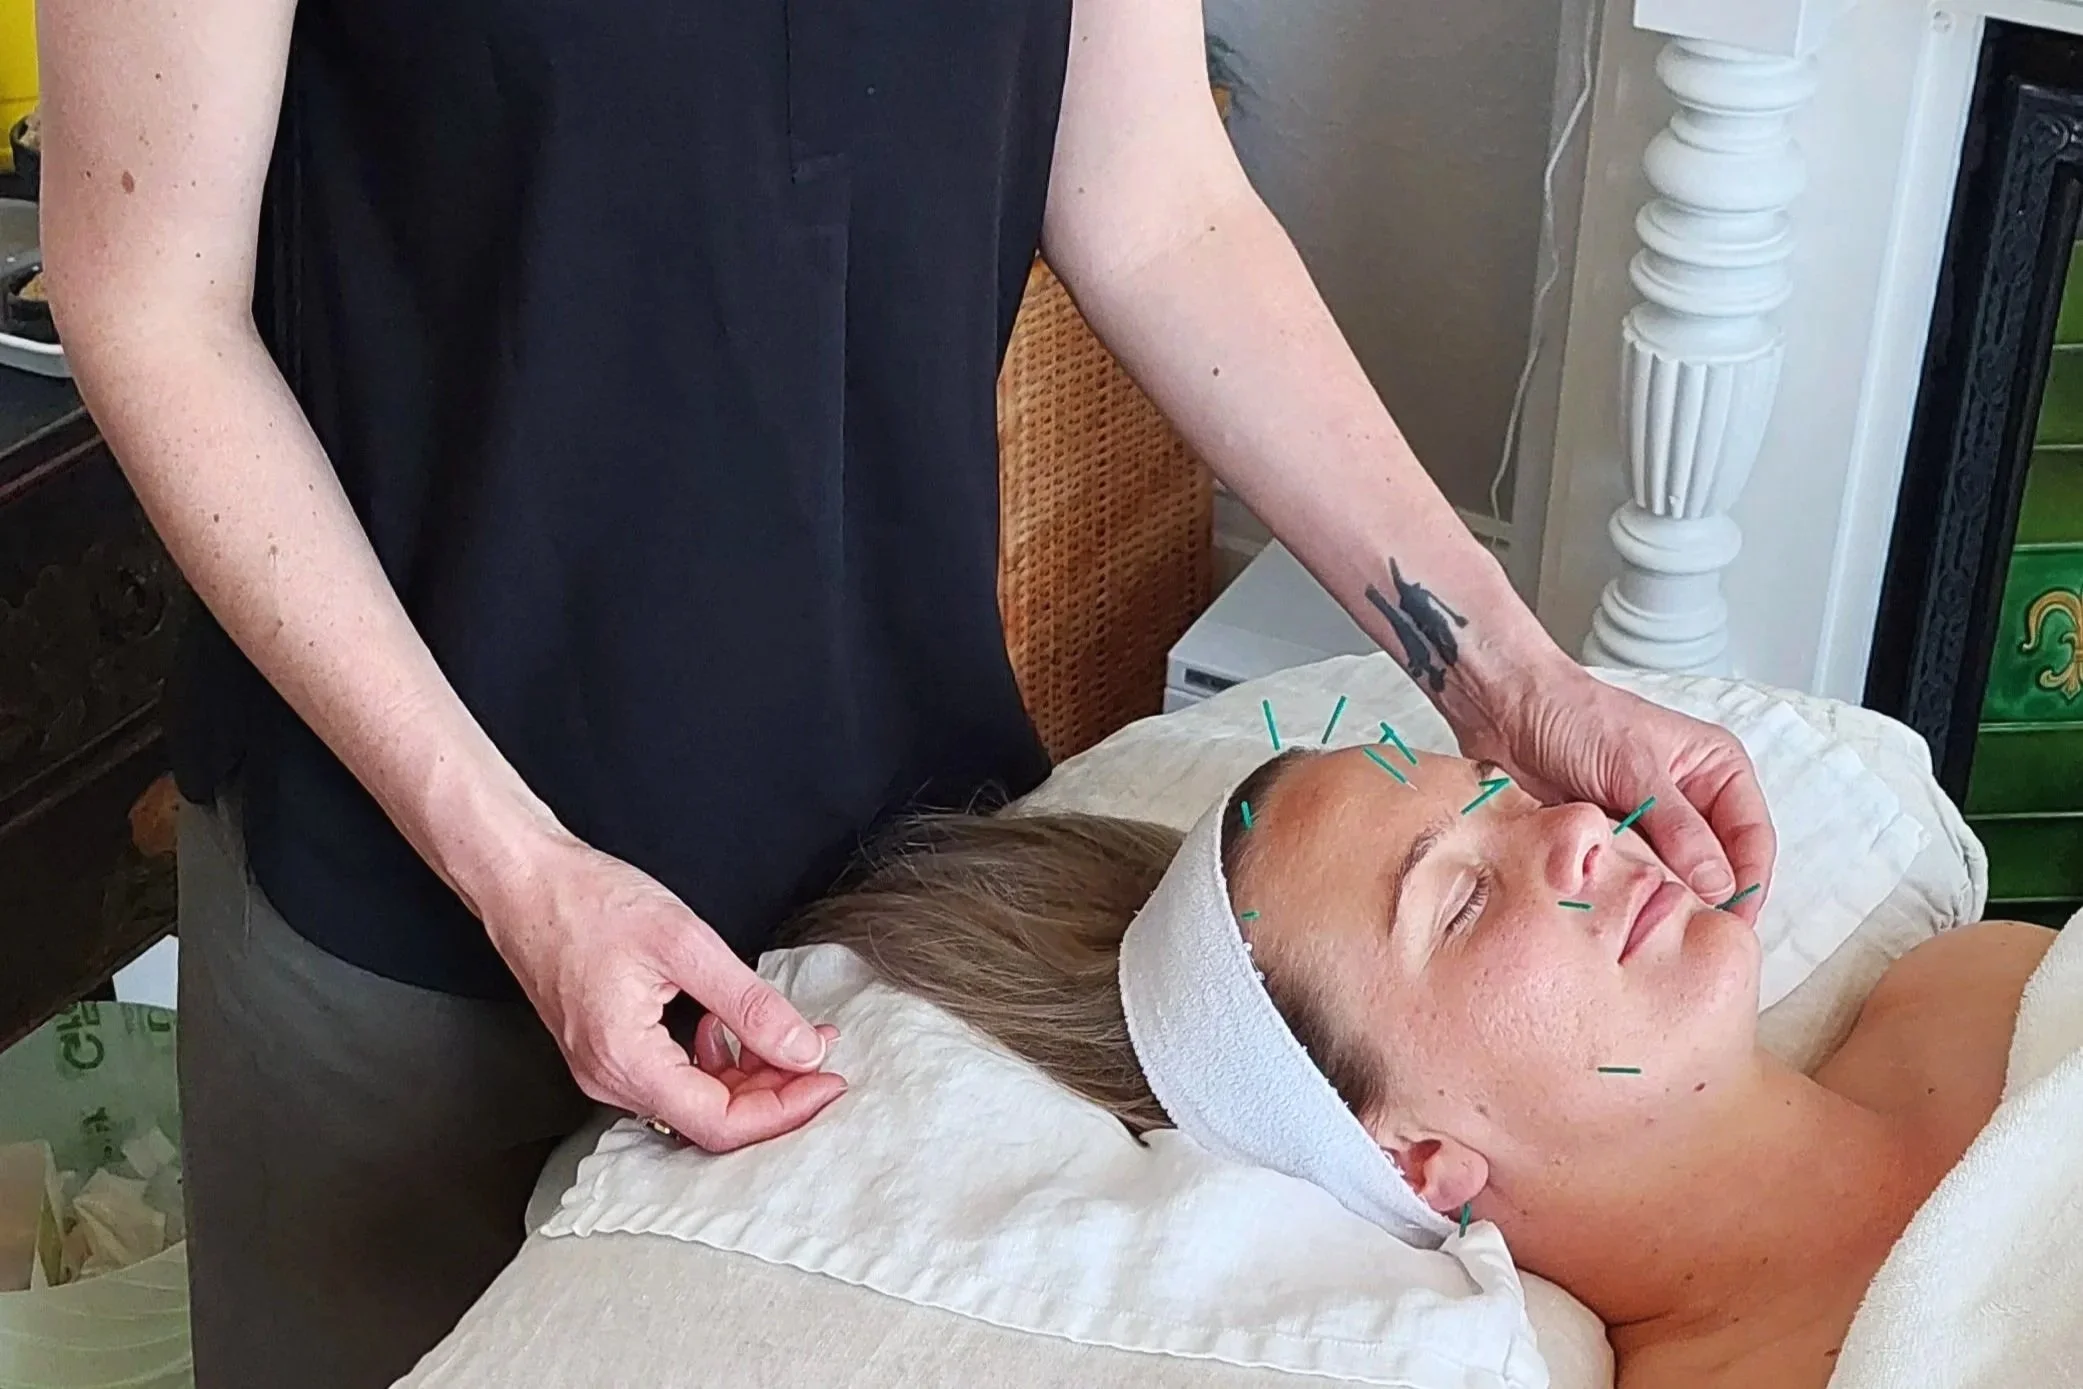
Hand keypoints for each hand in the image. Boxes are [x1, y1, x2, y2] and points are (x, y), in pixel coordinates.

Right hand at [478, 829, 847, 1150]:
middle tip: (818, 1050)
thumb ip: (749, 1003)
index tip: (828, 1079)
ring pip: (693, 1101)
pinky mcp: (606, 1052)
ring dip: (748, 1074)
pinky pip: (672, 1078)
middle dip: (773, 1090)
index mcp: (625, 1062)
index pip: (720, 1124)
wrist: (525, 880)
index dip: (784, 1109)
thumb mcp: (686, 944)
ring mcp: (603, 1069)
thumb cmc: (588, 902)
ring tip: (786, 1033)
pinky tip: (728, 1026)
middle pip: (710, 1119)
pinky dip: (714, 1061)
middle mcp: (609, 1080)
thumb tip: (802, 1048)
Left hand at [1459, 667, 1776, 923]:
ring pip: (1675, 879)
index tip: (1731, 926)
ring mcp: (1653, 824)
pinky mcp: (1617, 841)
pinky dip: (1629, 895)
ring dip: (1662, 900)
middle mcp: (1693, 801)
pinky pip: (1634, 880)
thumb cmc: (1574, 716)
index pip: (1752, 839)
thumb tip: (1720, 883)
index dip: (1749, 885)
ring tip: (1648, 921)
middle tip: (1685, 934)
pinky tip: (1617, 908)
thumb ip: (1679, 826)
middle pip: (1719, 867)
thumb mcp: (1633, 768)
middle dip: (1705, 900)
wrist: (1509, 710)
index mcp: (1718, 771)